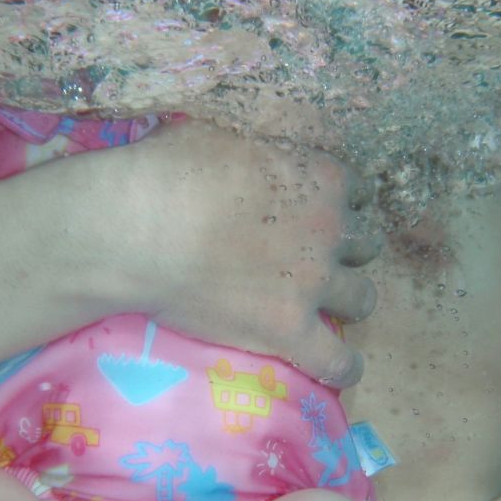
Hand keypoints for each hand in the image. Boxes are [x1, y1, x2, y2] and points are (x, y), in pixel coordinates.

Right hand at [81, 121, 381, 385]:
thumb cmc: (167, 171)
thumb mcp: (224, 131)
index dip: (338, 206)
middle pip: (364, 246)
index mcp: (319, 178)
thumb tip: (251, 145)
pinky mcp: (290, 331)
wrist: (136, 229)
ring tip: (325, 309)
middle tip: (311, 260)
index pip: (357, 192)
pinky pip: (338, 361)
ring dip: (347, 302)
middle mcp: (329, 229)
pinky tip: (339, 369)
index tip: (316, 214)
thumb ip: (258, 143)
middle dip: (345, 252)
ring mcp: (313, 284)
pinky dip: (343, 367)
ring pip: (361, 299)